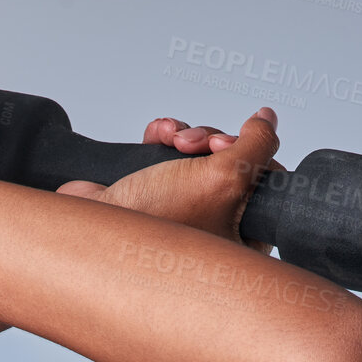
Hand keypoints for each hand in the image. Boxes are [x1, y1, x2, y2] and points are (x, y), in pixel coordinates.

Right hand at [57, 108, 285, 252]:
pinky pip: (173, 154)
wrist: (93, 227)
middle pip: (235, 163)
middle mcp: (214, 228)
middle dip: (214, 143)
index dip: (252, 156)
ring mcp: (184, 211)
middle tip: (199, 147)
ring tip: (173, 144)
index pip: (267, 185)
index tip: (231, 151)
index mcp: (241, 242)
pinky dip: (165, 140)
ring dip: (188, 137)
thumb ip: (259, 143)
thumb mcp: (225, 178)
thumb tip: (268, 119)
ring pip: (204, 154)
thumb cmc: (154, 221)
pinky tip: (156, 139)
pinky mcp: (156, 194)